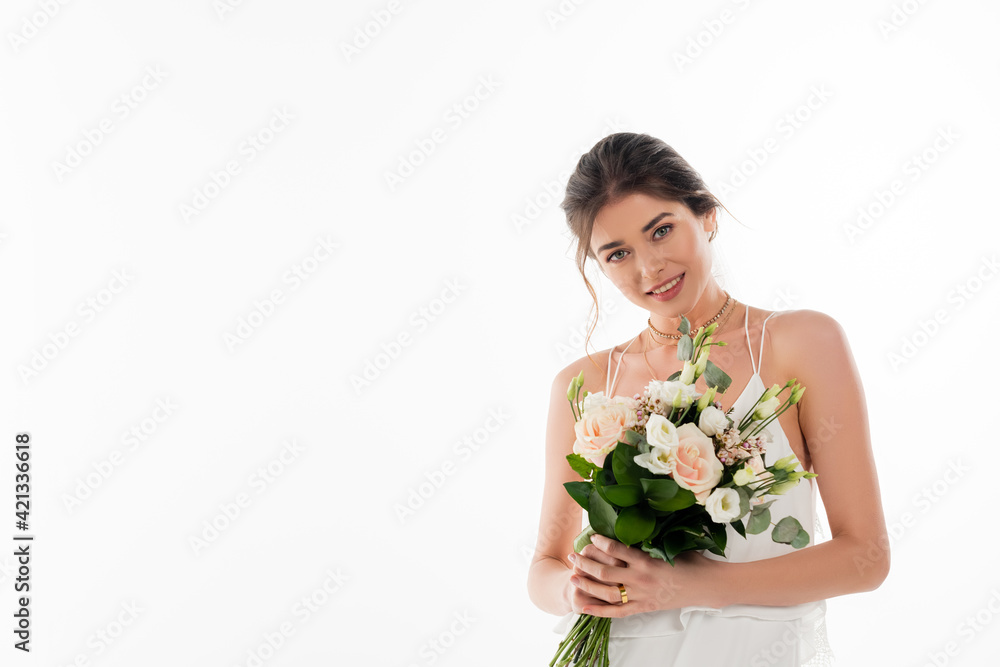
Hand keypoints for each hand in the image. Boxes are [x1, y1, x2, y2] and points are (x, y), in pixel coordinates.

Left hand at [566, 533, 717, 616]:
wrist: (706, 585)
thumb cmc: (691, 561)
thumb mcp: (670, 545)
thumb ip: (650, 538)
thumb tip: (635, 518)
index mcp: (648, 560)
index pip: (617, 549)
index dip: (600, 543)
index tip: (590, 537)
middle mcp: (641, 579)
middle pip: (605, 572)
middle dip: (585, 564)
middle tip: (572, 556)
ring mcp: (641, 595)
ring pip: (607, 592)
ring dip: (587, 585)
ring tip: (572, 578)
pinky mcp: (644, 607)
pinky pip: (617, 612)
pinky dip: (599, 611)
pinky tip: (584, 607)